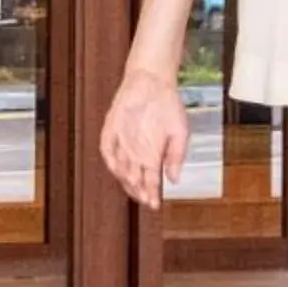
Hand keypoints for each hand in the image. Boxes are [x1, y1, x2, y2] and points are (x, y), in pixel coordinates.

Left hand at [99, 69, 190, 209]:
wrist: (153, 82)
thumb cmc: (168, 106)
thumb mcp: (180, 133)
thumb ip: (176, 156)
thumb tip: (174, 179)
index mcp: (153, 155)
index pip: (150, 180)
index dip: (152, 193)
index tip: (155, 204)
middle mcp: (136, 152)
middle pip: (133, 178)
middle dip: (138, 190)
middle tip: (144, 199)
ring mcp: (122, 141)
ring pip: (120, 167)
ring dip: (126, 177)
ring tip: (134, 185)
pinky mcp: (112, 129)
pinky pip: (107, 148)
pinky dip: (111, 158)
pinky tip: (117, 167)